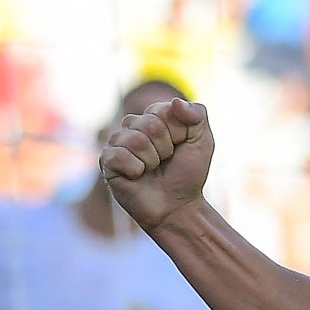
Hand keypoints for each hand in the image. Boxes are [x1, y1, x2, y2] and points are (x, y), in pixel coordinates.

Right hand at [100, 98, 213, 230]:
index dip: (178, 132)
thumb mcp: (202, 141)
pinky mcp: (106, 162)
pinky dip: (135, 169)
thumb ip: (197, 115)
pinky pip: (118, 155)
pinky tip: (137, 176)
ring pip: (135, 140)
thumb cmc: (188, 173)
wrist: (177, 207)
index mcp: (154, 116)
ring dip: (152, 160)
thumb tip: (175, 102)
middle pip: (150, 124)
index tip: (180, 146)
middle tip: (165, 161)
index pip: (163, 109)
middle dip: (165, 147)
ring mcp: (118, 143)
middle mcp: (133, 126)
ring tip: (152, 170)